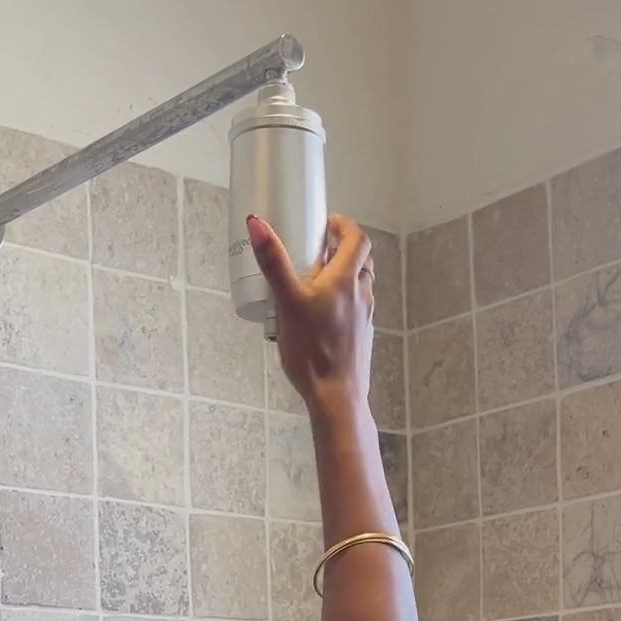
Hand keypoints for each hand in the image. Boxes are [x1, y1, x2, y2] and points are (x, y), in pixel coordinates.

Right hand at [247, 213, 373, 411]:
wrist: (335, 397)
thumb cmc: (313, 351)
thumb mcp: (287, 302)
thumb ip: (273, 263)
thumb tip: (258, 224)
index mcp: (346, 280)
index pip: (357, 238)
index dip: (343, 225)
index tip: (325, 223)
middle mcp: (360, 295)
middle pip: (360, 260)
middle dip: (341, 248)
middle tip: (318, 248)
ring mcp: (363, 317)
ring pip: (359, 285)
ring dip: (343, 275)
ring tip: (316, 280)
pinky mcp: (359, 337)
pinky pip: (354, 309)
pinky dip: (341, 301)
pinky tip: (320, 315)